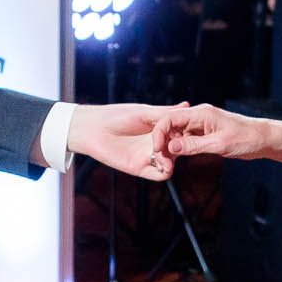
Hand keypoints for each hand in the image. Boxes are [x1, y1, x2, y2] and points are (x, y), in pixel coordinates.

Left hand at [65, 102, 179, 180]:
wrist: (92, 129)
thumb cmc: (116, 116)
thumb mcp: (143, 112)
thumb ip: (165, 113)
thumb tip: (187, 105)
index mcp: (158, 129)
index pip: (180, 133)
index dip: (187, 132)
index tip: (190, 129)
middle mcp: (155, 143)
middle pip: (178, 149)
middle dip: (182, 147)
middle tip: (180, 142)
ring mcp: (148, 156)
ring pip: (171, 163)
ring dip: (173, 160)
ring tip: (167, 152)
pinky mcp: (140, 168)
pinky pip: (159, 175)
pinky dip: (165, 171)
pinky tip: (162, 163)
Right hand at [155, 104, 278, 162]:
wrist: (263, 139)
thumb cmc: (246, 138)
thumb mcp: (218, 144)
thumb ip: (194, 146)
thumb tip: (170, 147)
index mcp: (201, 113)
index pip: (170, 118)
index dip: (159, 133)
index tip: (157, 149)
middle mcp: (199, 117)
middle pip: (170, 126)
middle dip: (163, 142)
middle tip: (161, 160)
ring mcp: (201, 125)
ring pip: (177, 134)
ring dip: (170, 147)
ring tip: (166, 163)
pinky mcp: (205, 134)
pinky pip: (186, 140)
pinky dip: (180, 149)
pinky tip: (176, 160)